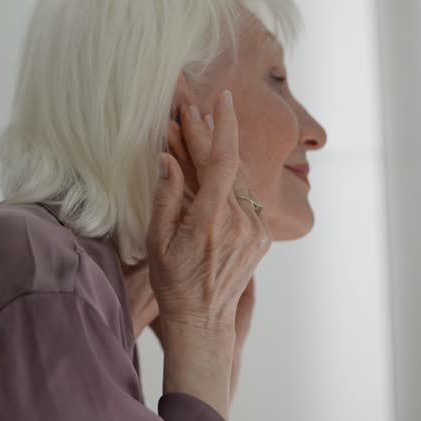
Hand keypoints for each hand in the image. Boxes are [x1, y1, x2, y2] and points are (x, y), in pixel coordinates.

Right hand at [147, 87, 271, 416]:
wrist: (203, 320)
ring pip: (240, 177)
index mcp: (214, 220)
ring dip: (221, 153)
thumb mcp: (158, 240)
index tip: (216, 100)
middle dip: (212, 133)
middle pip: (229, 163)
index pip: (221, 161)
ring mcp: (256, 229)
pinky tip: (214, 166)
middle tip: (195, 108)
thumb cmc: (173, 283)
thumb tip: (168, 158)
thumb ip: (166, 196)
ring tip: (202, 129)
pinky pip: (245, 195)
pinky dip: (228, 176)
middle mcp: (242, 221)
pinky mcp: (261, 235)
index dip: (218, 127)